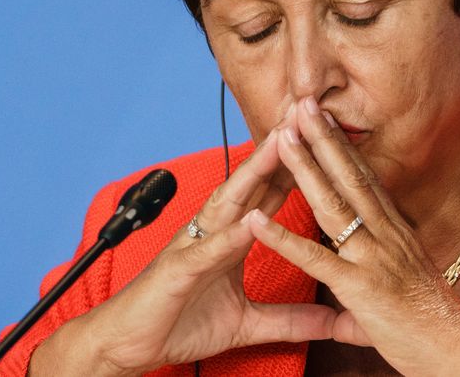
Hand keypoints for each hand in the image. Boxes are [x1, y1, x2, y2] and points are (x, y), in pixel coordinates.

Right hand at [32, 116, 336, 375]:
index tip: (327, 139)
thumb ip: (290, 319)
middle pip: (252, 183)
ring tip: (282, 142)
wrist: (128, 345)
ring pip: (229, 201)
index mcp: (231, 238)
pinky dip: (228, 235)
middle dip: (280, 148)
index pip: (269, 193)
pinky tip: (249, 220)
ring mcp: (194, 246)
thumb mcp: (248, 324)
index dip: (297, 165)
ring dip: (255, 171)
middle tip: (307, 113)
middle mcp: (213, 232)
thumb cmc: (180, 324)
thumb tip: (332, 320)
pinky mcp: (178, 271)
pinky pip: (206, 250)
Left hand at [244, 95, 459, 376]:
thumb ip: (383, 267)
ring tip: (280, 138)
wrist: (455, 351)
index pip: (364, 178)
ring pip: (331, 204)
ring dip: (303, 168)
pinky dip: (282, 238)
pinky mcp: (358, 287)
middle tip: (301, 102)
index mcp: (395, 232)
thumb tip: (366, 272)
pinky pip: (313, 258)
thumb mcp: (408, 281)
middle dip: (323, 138)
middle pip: (349, 177)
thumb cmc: (434, 323)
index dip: (342, 145)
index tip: (324, 115)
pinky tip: (255, 220)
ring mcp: (371, 258)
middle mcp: (384, 235)